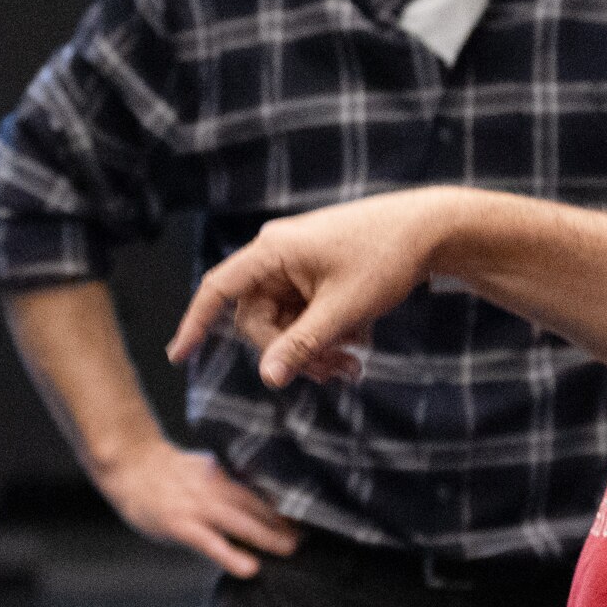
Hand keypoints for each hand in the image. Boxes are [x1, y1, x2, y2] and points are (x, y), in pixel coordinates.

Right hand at [93, 438, 303, 579]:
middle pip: (256, 505)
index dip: (286, 503)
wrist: (130, 466)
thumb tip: (261, 501)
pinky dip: (230, 555)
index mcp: (222, 476)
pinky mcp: (180, 525)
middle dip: (284, 521)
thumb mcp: (202, 471)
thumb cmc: (168, 475)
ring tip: (290, 549)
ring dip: (267, 536)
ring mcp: (196, 507)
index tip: (313, 513)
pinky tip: (248, 568)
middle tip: (310, 536)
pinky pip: (210, 543)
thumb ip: (229, 484)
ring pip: (239, 522)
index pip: (260, 490)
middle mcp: (214, 489)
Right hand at [168, 194, 455, 388]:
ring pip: (285, 321)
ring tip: (354, 362)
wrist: (430, 229)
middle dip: (290, 352)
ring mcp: (297, 264)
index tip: (177, 356)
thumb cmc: (386, 258)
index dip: (194, 323)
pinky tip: (360, 342)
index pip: (218, 289)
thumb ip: (301, 345)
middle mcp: (277, 255)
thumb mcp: (343, 311)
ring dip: (314, 348)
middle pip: (258, 319)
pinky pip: (305, 313)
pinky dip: (326, 333)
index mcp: (273, 252)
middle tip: (335, 372)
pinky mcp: (316, 273)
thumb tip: (267, 378)